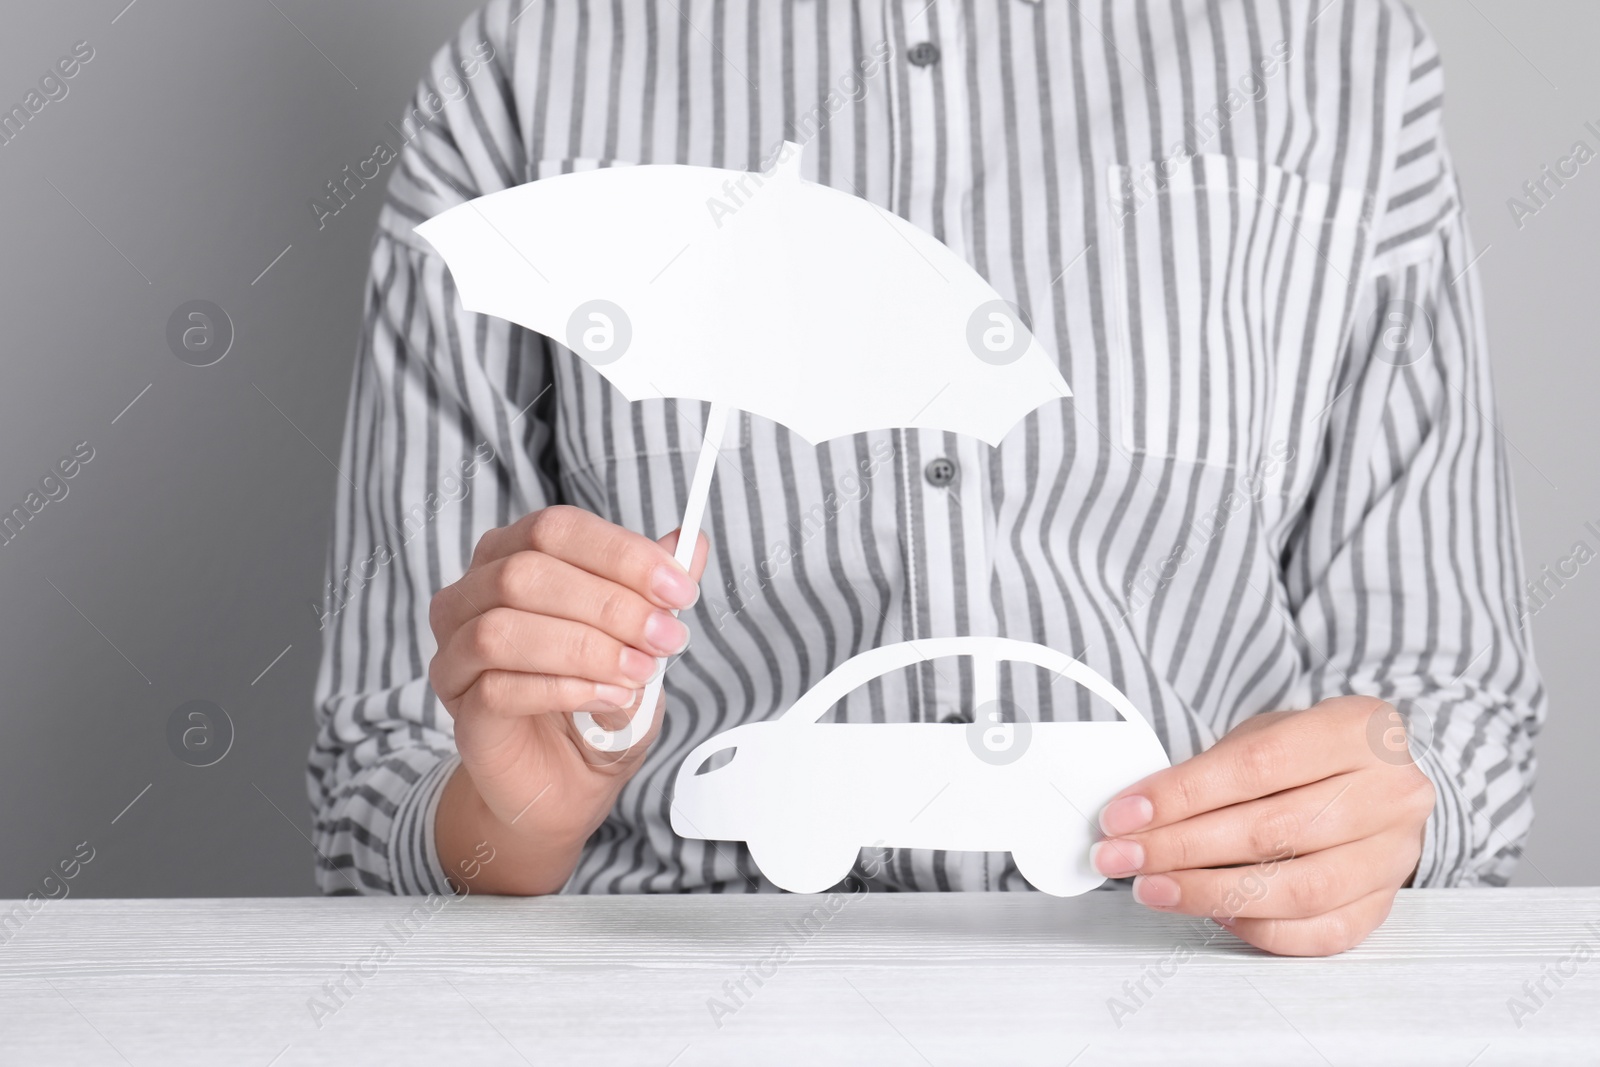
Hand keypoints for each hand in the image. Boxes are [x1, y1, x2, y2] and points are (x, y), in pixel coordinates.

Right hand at [428, 505, 706, 893]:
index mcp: (513, 556)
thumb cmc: (599, 700)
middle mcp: (471, 595)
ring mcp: (456, 652)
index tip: (680, 589)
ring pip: (502, 629)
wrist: (570, 779)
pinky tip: (608, 699)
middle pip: (526, 573)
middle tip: (667, 638)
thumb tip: (692, 543)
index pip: (556, 529)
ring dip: (585, 648)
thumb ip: (657, 591)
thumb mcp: (641, 640)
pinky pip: (498, 688)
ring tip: (640, 673)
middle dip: (610, 605)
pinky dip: (564, 690)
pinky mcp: (460, 707)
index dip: (621, 554)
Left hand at [1090, 696, 1434, 955]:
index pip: (1256, 766)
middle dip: (1181, 848)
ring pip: (1297, 891)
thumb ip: (1209, 770)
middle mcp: (1390, 792)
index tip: (1125, 814)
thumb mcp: (1264, 734)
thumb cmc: (1310, 753)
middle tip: (1125, 856)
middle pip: (1272, 831)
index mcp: (1360, 730)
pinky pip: (1318, 933)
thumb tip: (1137, 816)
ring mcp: (1395, 853)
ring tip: (1154, 887)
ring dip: (1209, 894)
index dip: (1181, 794)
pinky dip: (1258, 929)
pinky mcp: (1385, 903)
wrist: (1374, 776)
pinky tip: (1214, 912)